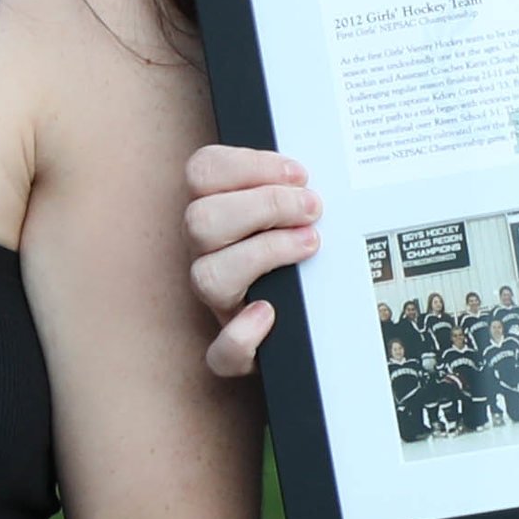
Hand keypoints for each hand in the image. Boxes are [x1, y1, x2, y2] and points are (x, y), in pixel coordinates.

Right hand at [182, 143, 324, 376]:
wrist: (319, 321)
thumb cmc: (308, 259)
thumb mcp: (300, 212)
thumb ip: (298, 189)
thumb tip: (317, 176)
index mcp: (218, 214)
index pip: (203, 172)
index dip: (248, 166)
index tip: (298, 174)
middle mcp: (209, 255)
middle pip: (200, 219)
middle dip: (264, 205)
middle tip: (312, 208)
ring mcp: (220, 303)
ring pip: (205, 275)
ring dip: (263, 253)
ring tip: (309, 245)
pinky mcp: (235, 352)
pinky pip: (222, 352)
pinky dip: (243, 336)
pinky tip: (269, 315)